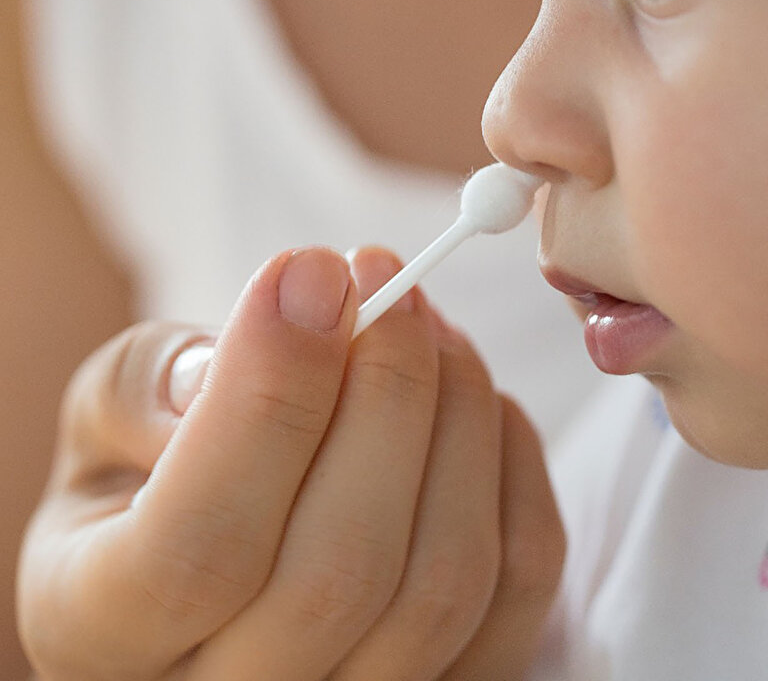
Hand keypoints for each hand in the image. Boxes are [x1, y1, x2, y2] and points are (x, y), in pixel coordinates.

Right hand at [18, 246, 563, 680]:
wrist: (214, 538)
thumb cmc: (150, 469)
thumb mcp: (109, 416)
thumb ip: (152, 382)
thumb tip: (289, 320)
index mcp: (103, 631)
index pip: (196, 549)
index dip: (270, 397)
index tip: (311, 269)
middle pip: (344, 569)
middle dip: (385, 387)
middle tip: (382, 273)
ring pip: (447, 576)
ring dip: (456, 409)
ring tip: (427, 323)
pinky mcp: (457, 669)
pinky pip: (521, 574)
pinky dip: (511, 458)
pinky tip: (468, 398)